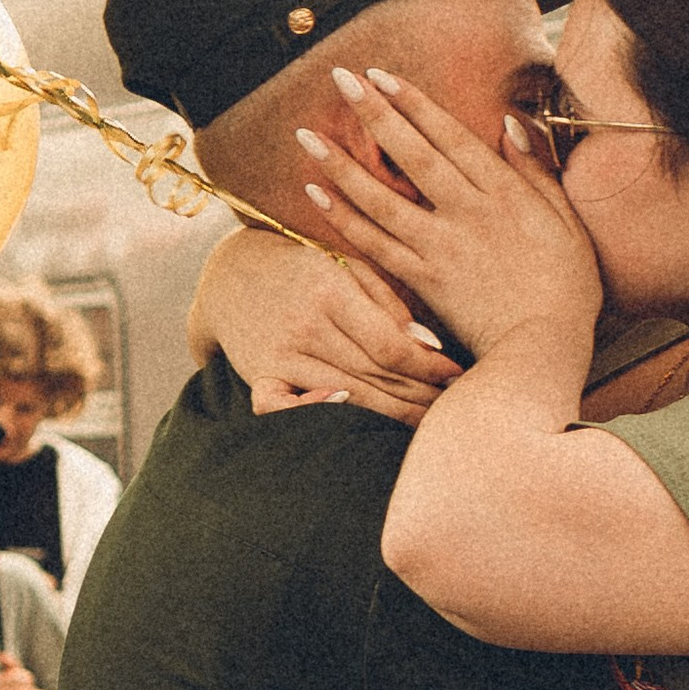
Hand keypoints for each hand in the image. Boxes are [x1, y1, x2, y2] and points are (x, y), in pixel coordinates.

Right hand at [195, 228, 453, 422]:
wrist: (230, 271)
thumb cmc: (305, 268)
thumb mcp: (347, 267)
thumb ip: (389, 304)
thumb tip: (431, 348)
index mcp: (330, 292)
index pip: (391, 347)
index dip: (430, 369)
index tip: (458, 376)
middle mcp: (304, 326)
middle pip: (376, 377)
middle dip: (422, 395)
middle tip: (457, 405)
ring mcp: (280, 354)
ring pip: (348, 396)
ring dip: (393, 414)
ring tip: (430, 422)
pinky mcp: (259, 376)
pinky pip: (280, 408)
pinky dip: (312, 414)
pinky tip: (346, 412)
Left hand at [295, 64, 602, 365]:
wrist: (544, 349)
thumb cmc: (568, 289)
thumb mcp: (568, 223)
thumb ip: (538, 173)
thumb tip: (509, 125)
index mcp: (505, 193)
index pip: (451, 136)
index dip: (414, 103)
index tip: (382, 76)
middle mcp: (468, 212)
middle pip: (413, 154)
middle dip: (375, 114)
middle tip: (340, 78)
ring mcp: (441, 246)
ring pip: (383, 197)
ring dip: (342, 164)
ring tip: (307, 136)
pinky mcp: (424, 280)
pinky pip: (375, 245)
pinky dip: (344, 220)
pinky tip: (316, 194)